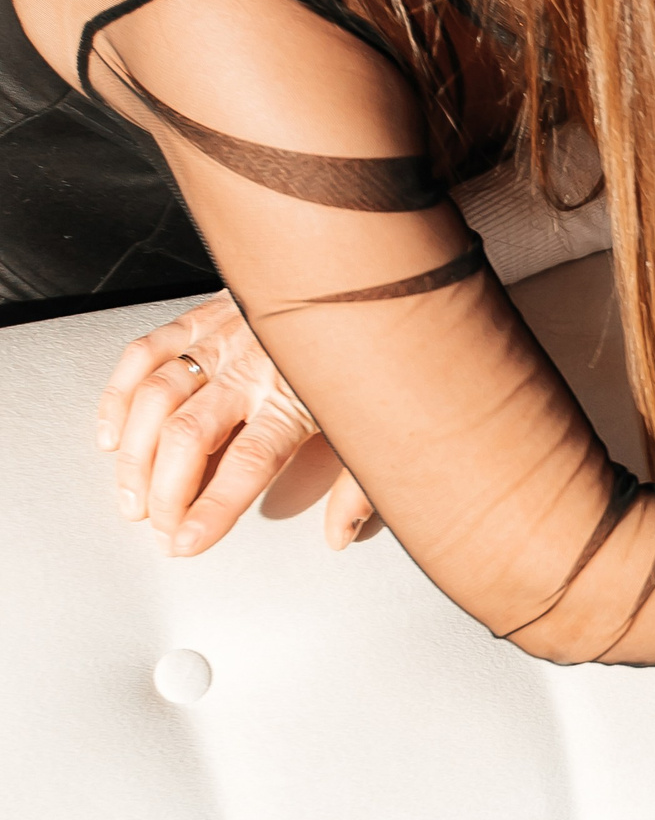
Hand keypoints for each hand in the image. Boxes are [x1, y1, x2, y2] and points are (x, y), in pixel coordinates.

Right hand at [97, 294, 374, 555]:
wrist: (363, 277)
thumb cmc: (370, 355)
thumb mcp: (378, 423)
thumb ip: (359, 485)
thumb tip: (339, 537)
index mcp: (299, 397)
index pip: (247, 463)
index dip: (211, 508)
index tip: (184, 542)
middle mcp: (254, 368)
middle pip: (189, 436)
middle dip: (164, 492)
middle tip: (158, 527)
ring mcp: (224, 340)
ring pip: (157, 397)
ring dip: (133, 454)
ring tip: (130, 497)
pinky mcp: (204, 315)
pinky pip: (145, 351)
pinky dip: (119, 395)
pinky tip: (112, 435)